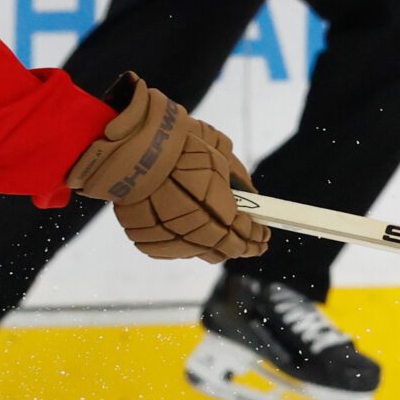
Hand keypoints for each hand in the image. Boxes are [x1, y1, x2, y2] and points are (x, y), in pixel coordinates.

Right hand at [66, 73, 268, 263]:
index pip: (246, 236)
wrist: (135, 150)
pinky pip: (172, 248)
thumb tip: (251, 196)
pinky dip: (182, 241)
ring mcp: (171, 240)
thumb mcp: (220, 156)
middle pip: (224, 250)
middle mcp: (198, 235)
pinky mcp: (149, 241)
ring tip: (214, 230)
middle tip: (246, 238)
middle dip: (238, 244)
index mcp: (221, 215)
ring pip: (198, 252)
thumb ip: (239, 183)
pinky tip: (185, 228)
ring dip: (210, 243)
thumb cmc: (182, 148)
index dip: (257, 236)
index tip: (263, 233)